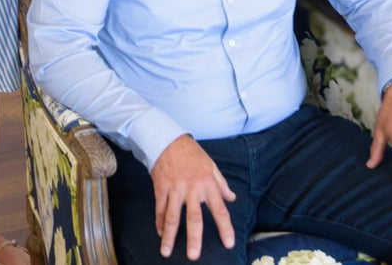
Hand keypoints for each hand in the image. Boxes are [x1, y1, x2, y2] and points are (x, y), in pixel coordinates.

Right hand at [151, 135, 236, 259]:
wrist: (168, 139)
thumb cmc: (192, 154)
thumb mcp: (211, 166)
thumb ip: (221, 184)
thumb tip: (232, 198)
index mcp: (208, 184)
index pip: (220, 210)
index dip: (225, 228)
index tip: (229, 243)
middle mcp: (192, 189)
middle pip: (194, 218)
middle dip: (194, 238)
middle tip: (194, 256)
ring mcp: (175, 189)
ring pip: (171, 217)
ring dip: (168, 236)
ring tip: (166, 252)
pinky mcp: (160, 188)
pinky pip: (159, 209)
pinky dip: (159, 223)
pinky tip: (160, 234)